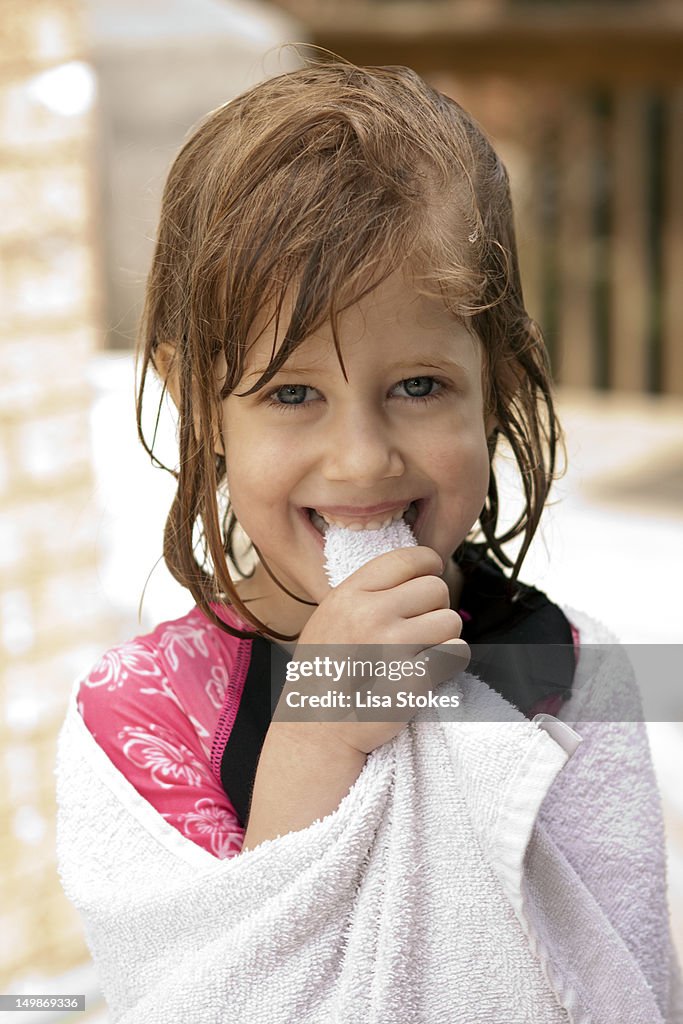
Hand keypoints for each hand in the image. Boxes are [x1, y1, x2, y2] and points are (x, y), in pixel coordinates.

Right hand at [274, 546, 468, 753]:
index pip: (408, 559)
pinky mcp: (413, 681)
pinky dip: (451, 662)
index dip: (429, 565)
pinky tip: (430, 672)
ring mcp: (391, 647)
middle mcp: (369, 615)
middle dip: (435, 608)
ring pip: (451, 621)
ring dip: (444, 637)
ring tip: (419, 654)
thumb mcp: (331, 618)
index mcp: (349, 595)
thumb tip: (418, 571)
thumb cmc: (327, 675)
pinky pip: (457, 653)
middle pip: (436, 589)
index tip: (431, 577)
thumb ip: (367, 593)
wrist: (316, 731)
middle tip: (418, 632)